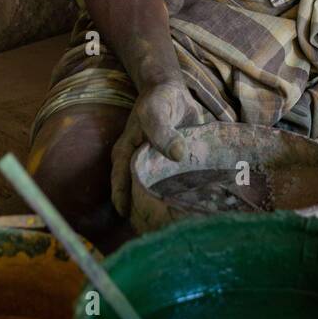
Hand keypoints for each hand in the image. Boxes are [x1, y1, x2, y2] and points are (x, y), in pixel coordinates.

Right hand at [110, 80, 202, 217]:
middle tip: (160, 229)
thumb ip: (163, 132)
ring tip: (178, 222)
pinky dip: (183, 192)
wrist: (171, 90)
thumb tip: (177, 155)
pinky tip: (196, 203)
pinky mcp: (172, 164)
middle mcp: (138, 163)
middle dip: (146, 210)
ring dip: (166, 203)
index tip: (132, 219)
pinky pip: (175, 182)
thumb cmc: (157, 100)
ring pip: (158, 190)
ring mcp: (155, 165)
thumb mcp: (155, 111)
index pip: (121, 183)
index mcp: (126, 154)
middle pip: (138, 191)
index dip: (124, 202)